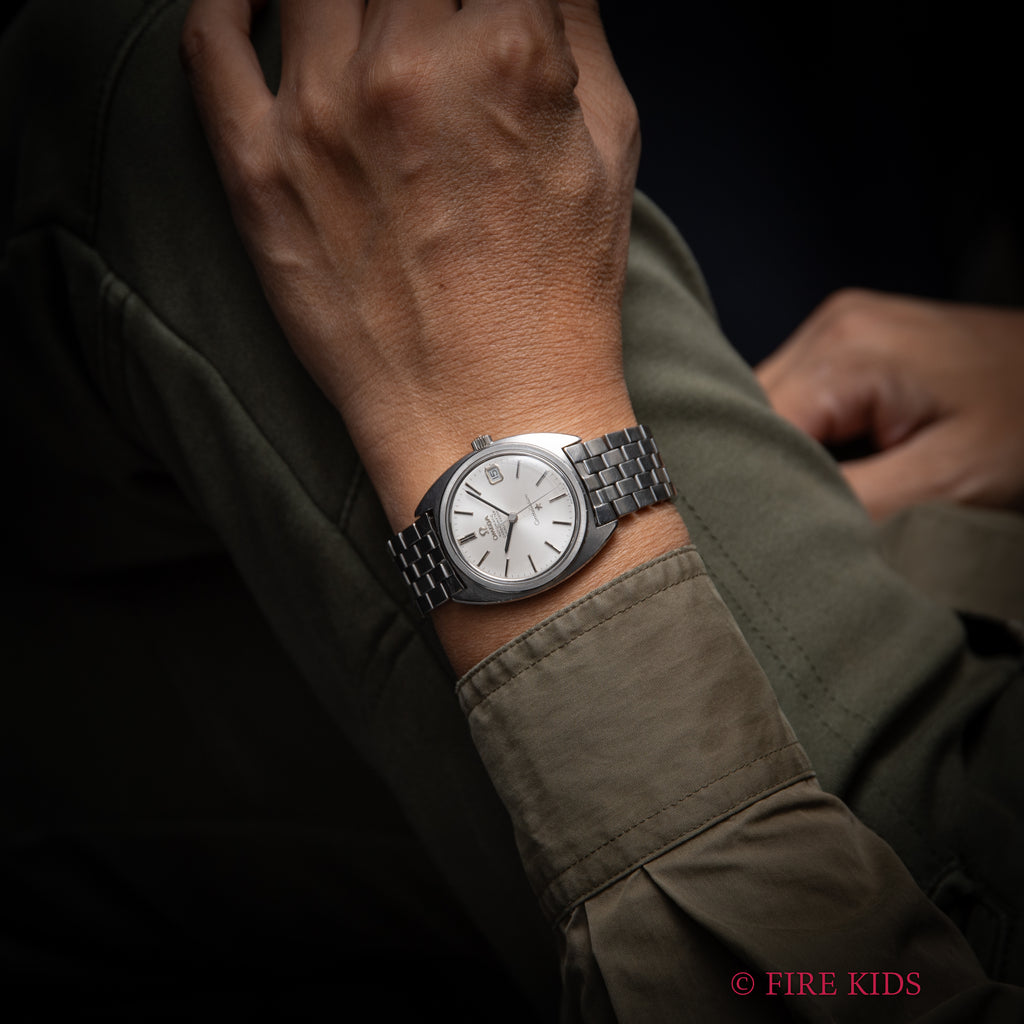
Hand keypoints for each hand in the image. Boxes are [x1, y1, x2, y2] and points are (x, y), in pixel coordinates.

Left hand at [181, 0, 640, 526]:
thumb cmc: (560, 291)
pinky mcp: (258, 169)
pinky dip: (224, 0)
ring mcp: (320, 115)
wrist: (493, 411)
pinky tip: (253, 1)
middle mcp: (406, 67)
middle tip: (426, 34)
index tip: (484, 14)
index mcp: (507, 52)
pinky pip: (208, 41)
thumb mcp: (611, 147)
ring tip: (364, 24)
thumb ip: (580, 28)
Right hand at [757, 289, 1023, 519]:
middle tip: (797, 524)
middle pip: (754, 416)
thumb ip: (852, 502)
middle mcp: (830, 327)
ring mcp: (840, 328)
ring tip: (824, 494)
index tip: (769, 539)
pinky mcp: (853, 343)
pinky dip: (808, 441)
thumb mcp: (946, 482)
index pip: (753, 431)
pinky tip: (836, 465)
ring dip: (787, 458)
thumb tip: (772, 530)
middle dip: (767, 473)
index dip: (752, 489)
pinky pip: (800, 399)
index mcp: (844, 351)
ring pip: (771, 410)